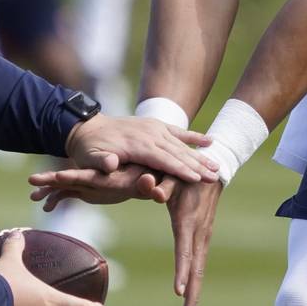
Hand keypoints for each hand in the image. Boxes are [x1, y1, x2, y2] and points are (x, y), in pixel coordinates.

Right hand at [28, 164, 168, 210]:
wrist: (146, 175)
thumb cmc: (149, 177)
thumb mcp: (146, 183)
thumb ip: (146, 184)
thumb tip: (150, 182)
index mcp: (104, 175)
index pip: (85, 175)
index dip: (70, 176)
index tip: (56, 177)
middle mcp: (93, 177)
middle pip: (69, 177)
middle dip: (51, 179)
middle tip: (33, 180)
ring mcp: (88, 183)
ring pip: (64, 185)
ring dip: (49, 189)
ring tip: (33, 196)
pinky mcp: (87, 190)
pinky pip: (67, 194)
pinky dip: (56, 199)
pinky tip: (46, 207)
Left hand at [65, 113, 218, 183]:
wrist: (88, 128)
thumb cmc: (90, 149)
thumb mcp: (90, 157)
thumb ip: (101, 161)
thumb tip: (111, 163)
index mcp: (136, 144)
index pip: (161, 159)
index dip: (179, 169)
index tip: (196, 179)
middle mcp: (149, 134)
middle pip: (176, 152)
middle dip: (196, 165)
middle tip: (215, 177)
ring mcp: (154, 128)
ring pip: (180, 144)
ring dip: (199, 156)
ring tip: (217, 167)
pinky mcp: (156, 126)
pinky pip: (178, 131)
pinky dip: (194, 136)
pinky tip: (210, 141)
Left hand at [167, 178, 223, 305]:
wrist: (212, 168)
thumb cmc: (185, 172)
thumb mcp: (173, 174)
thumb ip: (163, 183)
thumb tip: (155, 193)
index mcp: (189, 218)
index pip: (185, 248)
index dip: (182, 269)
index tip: (178, 290)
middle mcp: (199, 230)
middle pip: (196, 266)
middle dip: (192, 292)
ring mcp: (204, 234)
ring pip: (199, 266)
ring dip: (195, 290)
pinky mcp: (203, 235)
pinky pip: (199, 261)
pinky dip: (196, 279)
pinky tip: (191, 293)